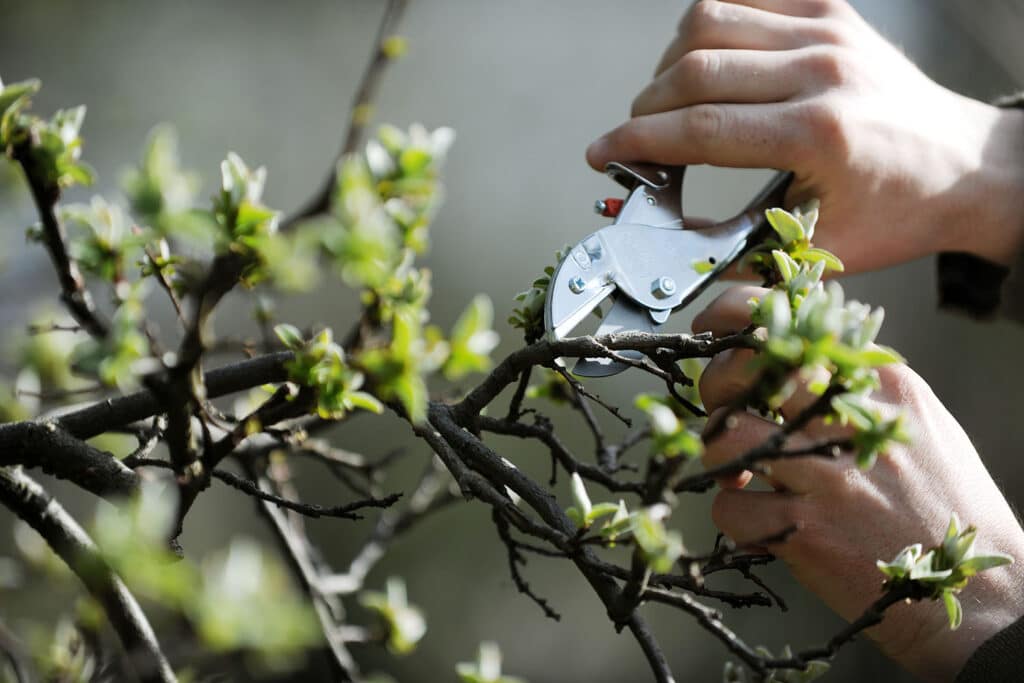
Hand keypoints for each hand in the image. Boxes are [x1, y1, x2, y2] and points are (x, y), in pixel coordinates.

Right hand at [586, 0, 1023, 271]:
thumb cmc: (897, 212)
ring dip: (670, 62)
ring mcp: (827, 31)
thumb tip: (667, 249)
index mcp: (819, 134)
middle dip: (644, 107)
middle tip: (635, 138)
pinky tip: (704, 60)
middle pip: (693, 70)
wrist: (968, 165)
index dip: (635, 141)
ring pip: (708, 20)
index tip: (602, 154)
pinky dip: (709, 25)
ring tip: (668, 100)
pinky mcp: (831, 10)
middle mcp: (822, 70)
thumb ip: (734, 252)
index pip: (698, 128)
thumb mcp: (815, 249)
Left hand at [693, 285, 1023, 680]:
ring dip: (716, 453)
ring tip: (740, 471)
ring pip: (723, 437)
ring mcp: (826, 478)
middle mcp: (850, 421)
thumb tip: (791, 359)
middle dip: (714, 384)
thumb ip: (858, 385)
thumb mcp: (915, 421)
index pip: (792, 321)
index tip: (711, 325)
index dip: (734, 314)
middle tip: (723, 410)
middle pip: (744, 370)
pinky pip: (730, 508)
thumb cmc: (945, 503)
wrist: (977, 591)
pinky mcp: (806, 533)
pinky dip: (734, 514)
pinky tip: (763, 522)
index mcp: (881, 382)